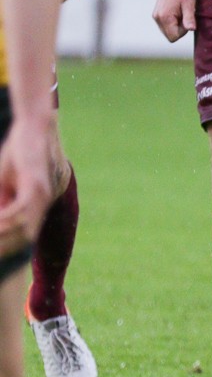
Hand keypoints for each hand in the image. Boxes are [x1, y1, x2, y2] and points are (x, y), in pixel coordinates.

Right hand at [0, 116, 57, 258]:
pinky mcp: (36, 183)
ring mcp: (42, 193)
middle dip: (5, 247)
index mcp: (37, 204)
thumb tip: (1, 221)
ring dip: (4, 236)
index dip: (8, 247)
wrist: (34, 130)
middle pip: (26, 236)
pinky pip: (22, 208)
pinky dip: (7, 218)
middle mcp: (43, 202)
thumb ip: (3, 202)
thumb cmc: (19, 156)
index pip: (24, 235)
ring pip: (25, 226)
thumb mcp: (6, 183)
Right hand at [153, 0, 196, 42]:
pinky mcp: (156, 14)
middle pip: (170, 35)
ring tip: (181, 13)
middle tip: (185, 16)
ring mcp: (155, 16)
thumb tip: (191, 29)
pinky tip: (177, 12)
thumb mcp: (189, 5)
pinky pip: (165, 25)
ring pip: (167, 31)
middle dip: (179, 29)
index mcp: (164, 17)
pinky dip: (172, 22)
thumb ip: (189, 18)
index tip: (187, 20)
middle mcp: (157, 18)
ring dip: (176, 26)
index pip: (174, 37)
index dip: (183, 31)